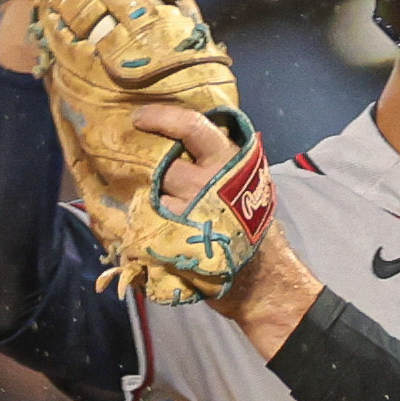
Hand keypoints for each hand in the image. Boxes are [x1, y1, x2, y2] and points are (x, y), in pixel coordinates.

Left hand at [140, 106, 321, 354]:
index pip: (190, 127)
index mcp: (229, 163)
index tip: (138, 118)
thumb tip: (183, 140)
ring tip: (162, 215)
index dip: (161, 118)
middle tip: (154, 181)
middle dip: (156, 173)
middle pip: (163, 165)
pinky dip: (144, 226)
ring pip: (152, 196)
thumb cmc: (254, 230)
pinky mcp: (173, 239)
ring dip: (151, 203)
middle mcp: (207, 183)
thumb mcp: (249, 185)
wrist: (260, 281)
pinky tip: (153, 232)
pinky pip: (145, 224)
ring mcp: (188, 212)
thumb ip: (221, 162)